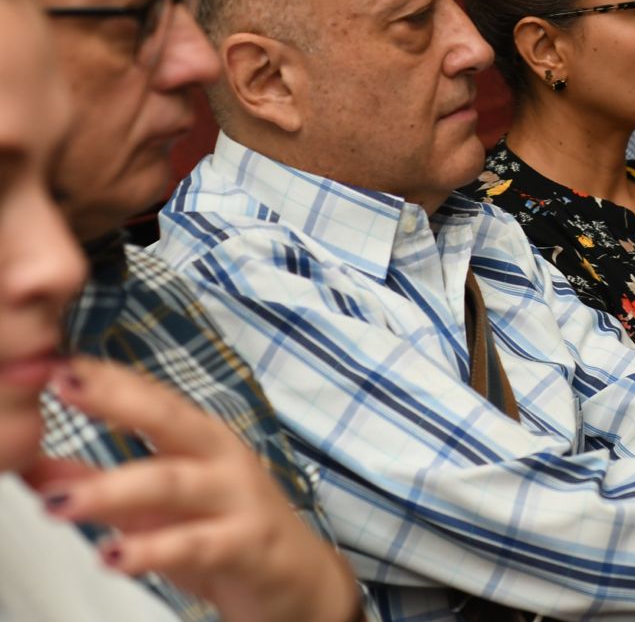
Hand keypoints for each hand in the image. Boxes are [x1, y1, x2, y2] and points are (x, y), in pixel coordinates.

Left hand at [26, 358, 360, 621]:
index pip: (148, 396)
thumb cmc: (226, 532)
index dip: (101, 378)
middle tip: (60, 386)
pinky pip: (197, 544)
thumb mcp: (152, 507)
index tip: (50, 362)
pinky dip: (154, 550)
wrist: (297, 583)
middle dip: (115, 399)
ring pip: (173, 483)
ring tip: (58, 502)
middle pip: (168, 418)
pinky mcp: (246, 545)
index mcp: (199, 439)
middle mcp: (221, 458)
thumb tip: (26, 462)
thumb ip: (94, 480)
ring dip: (113, 489)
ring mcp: (237, 499)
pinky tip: (114, 557)